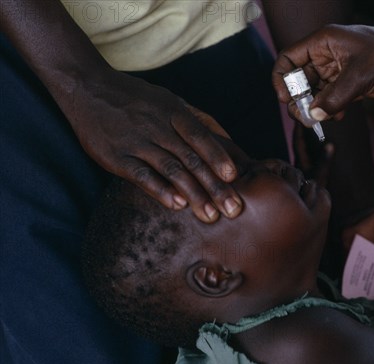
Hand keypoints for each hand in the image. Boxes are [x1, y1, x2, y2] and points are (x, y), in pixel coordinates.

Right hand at [65, 70, 242, 222]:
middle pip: (191, 159)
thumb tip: (227, 139)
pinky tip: (177, 205)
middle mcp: (157, 127)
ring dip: (193, 194)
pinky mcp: (117, 157)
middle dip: (214, 185)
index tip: (234, 177)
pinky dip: (160, 191)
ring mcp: (136, 142)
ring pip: (171, 170)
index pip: (200, 137)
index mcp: (173, 112)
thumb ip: (197, 119)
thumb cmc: (135, 97)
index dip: (218, 157)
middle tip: (232, 208)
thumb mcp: (168, 99)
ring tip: (210, 214)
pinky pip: (142, 176)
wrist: (87, 87)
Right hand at [272, 24, 373, 123]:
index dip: (282, 78)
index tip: (286, 98)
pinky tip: (339, 116)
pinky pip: (329, 100)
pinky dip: (329, 110)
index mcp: (322, 43)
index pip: (289, 58)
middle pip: (299, 80)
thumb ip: (334, 97)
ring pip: (314, 93)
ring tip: (322, 120)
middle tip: (305, 117)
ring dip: (315, 108)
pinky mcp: (348, 84)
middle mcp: (326, 56)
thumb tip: (313, 115)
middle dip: (299, 100)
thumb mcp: (359, 75)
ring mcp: (337, 71)